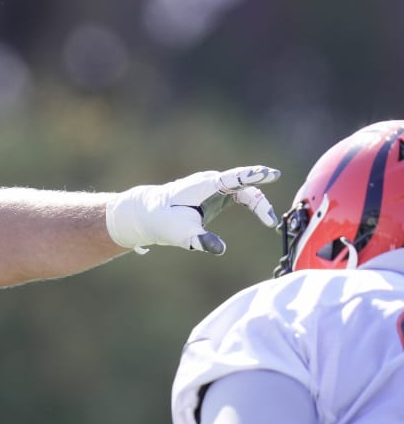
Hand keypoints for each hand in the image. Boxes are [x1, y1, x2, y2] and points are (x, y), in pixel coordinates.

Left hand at [106, 165, 281, 254]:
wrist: (149, 215)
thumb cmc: (164, 222)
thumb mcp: (181, 233)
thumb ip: (199, 240)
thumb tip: (219, 249)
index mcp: (204, 185)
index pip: (233, 177)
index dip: (252, 175)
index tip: (269, 174)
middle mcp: (211, 182)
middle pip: (244, 183)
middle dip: (261, 187)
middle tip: (275, 197)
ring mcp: (214, 187)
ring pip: (244, 190)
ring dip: (259, 203)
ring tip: (269, 221)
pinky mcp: (215, 195)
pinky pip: (240, 195)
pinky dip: (253, 204)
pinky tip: (264, 217)